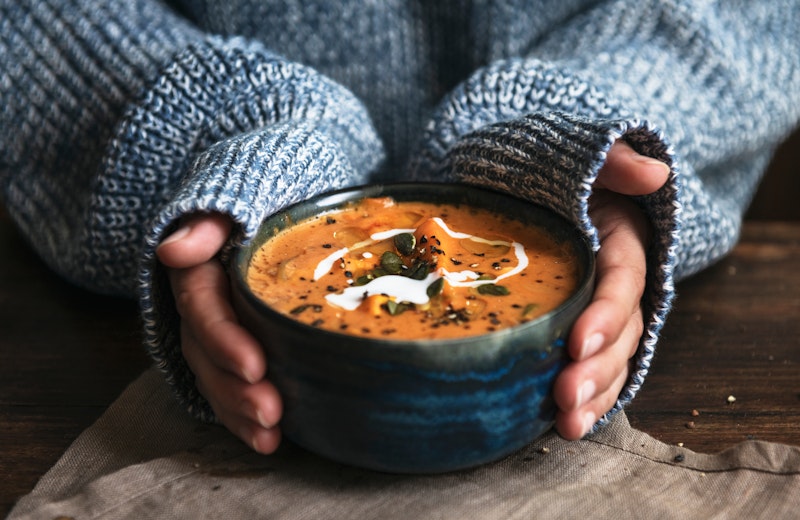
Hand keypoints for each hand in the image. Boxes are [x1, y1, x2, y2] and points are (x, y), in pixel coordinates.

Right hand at [156, 213, 282, 453]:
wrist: (270, 199)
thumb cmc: (261, 191)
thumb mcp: (237, 194)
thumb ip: (209, 222)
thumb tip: (174, 250)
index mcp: (198, 270)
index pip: (202, 308)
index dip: (224, 340)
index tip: (255, 366)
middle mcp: (199, 305)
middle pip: (206, 353)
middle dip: (234, 388)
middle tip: (271, 412)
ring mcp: (214, 330)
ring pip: (214, 377)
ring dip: (238, 412)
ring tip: (270, 437)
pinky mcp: (232, 346)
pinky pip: (229, 384)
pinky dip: (243, 415)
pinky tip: (270, 440)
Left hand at [553, 141, 669, 438]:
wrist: (527, 186)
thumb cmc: (550, 171)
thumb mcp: (579, 156)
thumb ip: (612, 160)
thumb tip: (654, 174)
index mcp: (620, 241)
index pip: (621, 281)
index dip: (606, 314)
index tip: (579, 343)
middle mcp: (616, 282)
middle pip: (620, 332)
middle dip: (597, 368)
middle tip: (565, 397)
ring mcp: (600, 309)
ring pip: (611, 359)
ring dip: (593, 394)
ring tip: (567, 424)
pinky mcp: (579, 328)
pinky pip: (592, 367)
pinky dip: (586, 398)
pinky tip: (564, 425)